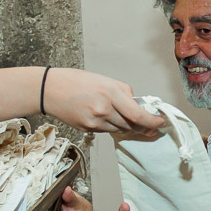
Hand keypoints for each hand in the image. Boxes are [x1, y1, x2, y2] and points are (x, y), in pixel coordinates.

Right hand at [41, 69, 164, 135]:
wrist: (50, 90)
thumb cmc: (77, 81)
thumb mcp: (104, 80)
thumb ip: (123, 92)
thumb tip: (136, 104)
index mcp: (110, 92)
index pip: (137, 114)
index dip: (152, 121)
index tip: (160, 122)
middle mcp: (103, 109)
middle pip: (131, 125)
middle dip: (145, 128)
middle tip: (154, 129)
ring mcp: (95, 122)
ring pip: (120, 130)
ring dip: (131, 129)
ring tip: (140, 128)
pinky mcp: (88, 129)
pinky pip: (107, 131)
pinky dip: (115, 128)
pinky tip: (117, 124)